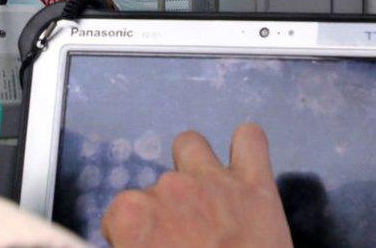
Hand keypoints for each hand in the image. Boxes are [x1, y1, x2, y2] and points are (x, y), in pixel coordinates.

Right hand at [101, 124, 292, 247]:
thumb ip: (133, 243)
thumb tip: (140, 240)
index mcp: (132, 217)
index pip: (119, 215)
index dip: (135, 236)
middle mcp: (168, 189)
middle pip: (158, 188)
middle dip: (170, 209)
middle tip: (187, 241)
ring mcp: (213, 181)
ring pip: (190, 145)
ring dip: (195, 167)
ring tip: (208, 199)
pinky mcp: (255, 185)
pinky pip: (250, 139)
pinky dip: (247, 146)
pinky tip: (244, 163)